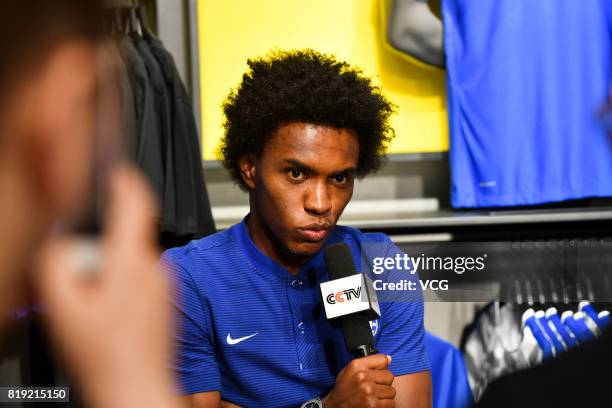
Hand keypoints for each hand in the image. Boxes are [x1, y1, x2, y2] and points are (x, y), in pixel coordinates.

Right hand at [37, 165, 178, 407]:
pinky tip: (107, 311)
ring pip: (130, 257)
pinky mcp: (164, 298)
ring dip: (110, 266)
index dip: (123, 178)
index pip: (136, 201)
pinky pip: (139, 276)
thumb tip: (65, 240)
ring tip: (92, 301)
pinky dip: (121, 282)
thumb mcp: (63, 305)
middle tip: (78, 271)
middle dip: (101, 241)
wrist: (136, 388)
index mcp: (131, 261)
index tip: (113, 169)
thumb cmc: (104, 355)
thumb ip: (58, 261)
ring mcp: (163, 283)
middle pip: (126, 233)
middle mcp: (154, 267)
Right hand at [323, 354, 395, 407]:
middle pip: (389, 376)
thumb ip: (370, 363)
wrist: (336, 406)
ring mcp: (368, 392)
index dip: (382, 367)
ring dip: (385, 395)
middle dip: (384, 382)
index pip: (382, 360)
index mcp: (356, 365)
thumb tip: (389, 358)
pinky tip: (376, 403)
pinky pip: (391, 403)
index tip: (377, 373)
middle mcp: (362, 377)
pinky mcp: (373, 405)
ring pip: (391, 391)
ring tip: (374, 396)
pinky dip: (386, 405)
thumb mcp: (351, 370)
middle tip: (375, 387)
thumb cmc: (344, 388)